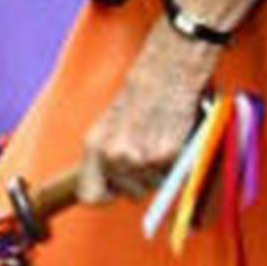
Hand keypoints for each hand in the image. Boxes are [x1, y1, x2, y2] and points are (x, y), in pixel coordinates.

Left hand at [79, 32, 222, 199]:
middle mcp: (115, 156)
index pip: (89, 195)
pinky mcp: (169, 157)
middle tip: (148, 149)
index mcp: (95, 146)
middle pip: (130, 194)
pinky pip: (174, 176)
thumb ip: (109, 156)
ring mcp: (142, 159)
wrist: (168, 70)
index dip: (105, 195)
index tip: (115, 189)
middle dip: (141, 179)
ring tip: (160, 137)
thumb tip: (113, 188)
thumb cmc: (141, 95)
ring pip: (154, 185)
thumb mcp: (112, 124)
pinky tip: (173, 136)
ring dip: (161, 170)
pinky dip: (178, 162)